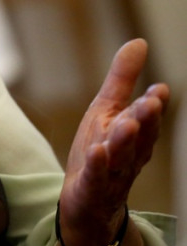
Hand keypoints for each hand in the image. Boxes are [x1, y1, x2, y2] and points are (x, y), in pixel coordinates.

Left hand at [58, 39, 168, 245]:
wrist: (87, 204)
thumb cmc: (100, 150)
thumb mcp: (107, 110)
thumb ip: (123, 79)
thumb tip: (139, 41)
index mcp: (134, 134)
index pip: (147, 118)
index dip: (153, 105)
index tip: (158, 89)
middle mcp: (127, 154)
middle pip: (139, 136)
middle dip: (145, 120)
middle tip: (150, 103)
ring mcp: (111, 174)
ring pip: (121, 157)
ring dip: (124, 141)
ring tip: (126, 123)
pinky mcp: (90, 190)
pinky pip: (96, 179)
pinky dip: (98, 166)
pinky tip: (97, 152)